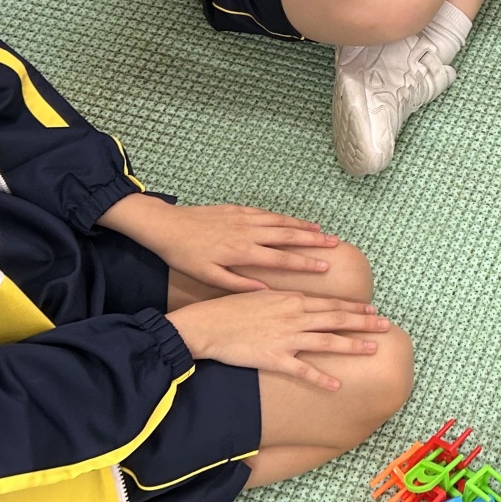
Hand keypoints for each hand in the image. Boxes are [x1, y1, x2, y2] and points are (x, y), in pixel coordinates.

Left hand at [97, 196, 339, 292]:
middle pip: (288, 236)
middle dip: (313, 240)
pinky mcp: (238, 209)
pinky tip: (292, 220)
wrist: (167, 226)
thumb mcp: (208, 277)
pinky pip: (267, 213)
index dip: (305, 263)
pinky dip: (283, 217)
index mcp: (242, 252)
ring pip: (280, 221)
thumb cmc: (186, 256)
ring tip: (321, 231)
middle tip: (334, 244)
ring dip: (302, 226)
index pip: (281, 258)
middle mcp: (248, 232)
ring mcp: (244, 218)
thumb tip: (265, 292)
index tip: (325, 266)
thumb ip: (238, 284)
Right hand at [167, 292, 390, 389]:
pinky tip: (337, 386)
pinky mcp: (275, 358)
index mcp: (292, 300)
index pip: (330, 303)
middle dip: (364, 322)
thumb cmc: (231, 308)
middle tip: (387, 325)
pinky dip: (322, 378)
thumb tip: (302, 302)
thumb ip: (285, 300)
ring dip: (353, 345)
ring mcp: (287, 338)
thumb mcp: (262, 295)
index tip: (372, 310)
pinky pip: (303, 370)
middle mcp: (295, 316)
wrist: (208, 325)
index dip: (354, 307)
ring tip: (374, 348)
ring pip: (328, 341)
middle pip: (337, 319)